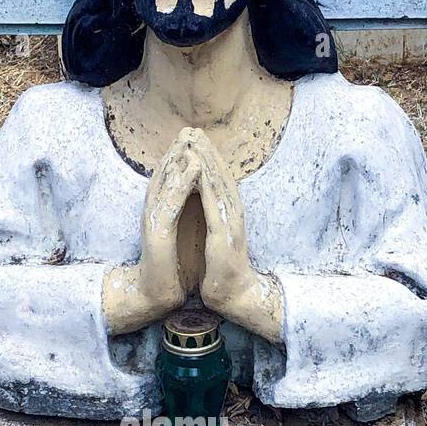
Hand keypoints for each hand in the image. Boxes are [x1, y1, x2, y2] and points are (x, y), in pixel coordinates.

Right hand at [103, 128, 200, 334]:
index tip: (192, 138)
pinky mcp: (159, 231)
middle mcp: (153, 212)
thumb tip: (191, 202)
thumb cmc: (171, 268)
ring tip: (190, 139)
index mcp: (159, 213)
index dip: (178, 157)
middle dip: (176, 151)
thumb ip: (181, 217)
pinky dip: (182, 181)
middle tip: (189, 128)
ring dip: (177, 159)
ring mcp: (154, 220)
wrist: (157, 294)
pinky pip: (172, 200)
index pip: (168, 180)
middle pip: (164, 175)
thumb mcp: (177, 235)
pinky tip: (193, 167)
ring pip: (165, 183)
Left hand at [192, 131, 282, 342]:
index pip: (218, 181)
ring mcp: (230, 223)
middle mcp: (232, 214)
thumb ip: (212, 222)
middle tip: (193, 129)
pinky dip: (205, 184)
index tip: (194, 139)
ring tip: (193, 140)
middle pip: (219, 175)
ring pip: (218, 184)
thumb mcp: (215, 239)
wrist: (233, 296)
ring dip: (206, 161)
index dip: (207, 159)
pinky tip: (195, 170)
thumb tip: (206, 208)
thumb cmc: (221, 271)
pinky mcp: (224, 235)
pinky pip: (213, 204)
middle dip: (206, 151)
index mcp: (228, 215)